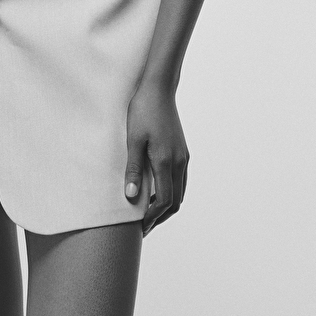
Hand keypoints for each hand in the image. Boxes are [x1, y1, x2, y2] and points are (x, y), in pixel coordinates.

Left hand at [123, 82, 189, 236]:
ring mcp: (183, 156)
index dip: (152, 218)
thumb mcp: (132, 139)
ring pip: (180, 192)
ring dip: (167, 206)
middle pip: (175, 202)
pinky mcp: (183, 150)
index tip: (139, 227)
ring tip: (149, 213)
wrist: (158, 88)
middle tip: (143, 226)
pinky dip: (171, 192)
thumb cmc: (142, 110)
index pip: (163, 201)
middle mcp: (179, 162)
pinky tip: (157, 191)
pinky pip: (180, 180)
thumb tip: (132, 196)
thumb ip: (133, 168)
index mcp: (166, 161)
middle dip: (160, 217)